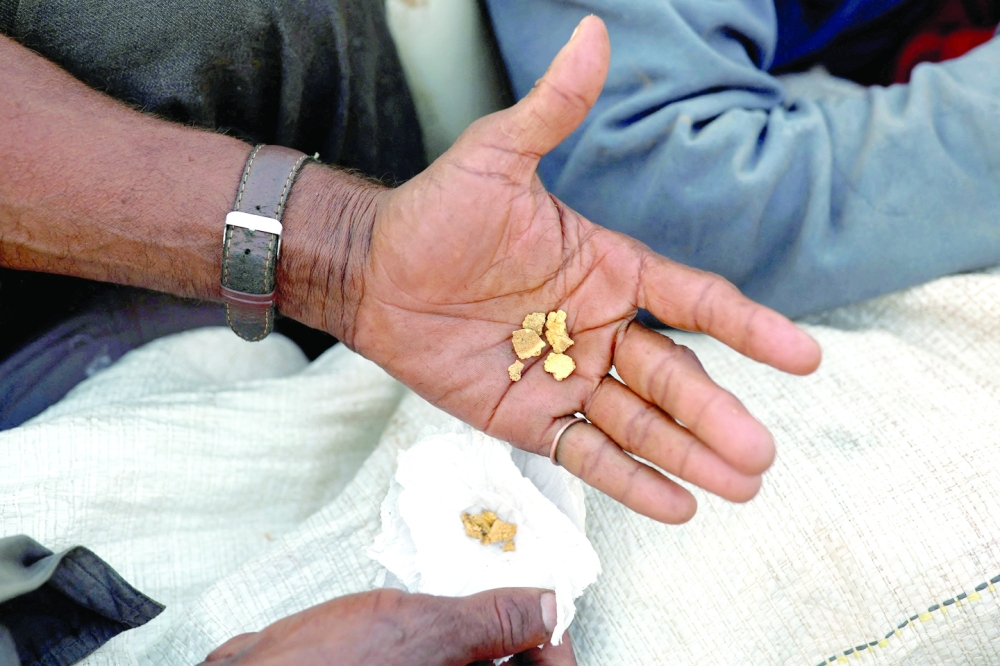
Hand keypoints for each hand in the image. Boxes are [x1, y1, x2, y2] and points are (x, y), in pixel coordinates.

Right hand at [198, 588, 573, 665]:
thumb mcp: (425, 631)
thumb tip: (548, 607)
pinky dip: (433, 639)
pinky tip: (417, 614)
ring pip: (467, 664)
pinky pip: (428, 661)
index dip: (553, 648)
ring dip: (472, 634)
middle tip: (509, 594)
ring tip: (463, 597)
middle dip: (513, 634)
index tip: (546, 615)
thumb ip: (494, 621)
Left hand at [338, 16, 821, 522]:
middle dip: (717, 414)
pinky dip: (630, 481)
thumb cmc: (438, 211)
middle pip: (674, 377)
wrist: (375, 271)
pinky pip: (586, 454)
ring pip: (640, 424)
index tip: (802, 358)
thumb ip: (552, 110)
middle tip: (762, 453)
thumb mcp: (496, 156)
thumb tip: (593, 32)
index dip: (749, 329)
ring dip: (689, 454)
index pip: (695, 301)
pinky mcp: (530, 417)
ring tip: (741, 484)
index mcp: (609, 269)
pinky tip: (677, 505)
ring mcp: (568, 377)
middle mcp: (600, 328)